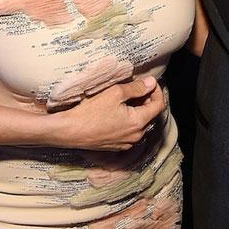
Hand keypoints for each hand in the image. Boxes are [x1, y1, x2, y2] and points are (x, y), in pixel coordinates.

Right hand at [51, 77, 165, 151]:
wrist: (69, 131)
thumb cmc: (90, 112)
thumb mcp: (115, 93)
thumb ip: (136, 88)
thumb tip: (151, 83)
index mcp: (138, 122)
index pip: (158, 105)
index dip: (156, 91)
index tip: (148, 83)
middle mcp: (136, 136)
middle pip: (149, 115)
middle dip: (146, 100)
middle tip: (135, 87)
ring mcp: (126, 143)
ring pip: (139, 124)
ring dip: (136, 110)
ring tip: (124, 99)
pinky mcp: (116, 146)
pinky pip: (128, 132)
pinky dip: (127, 121)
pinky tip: (115, 112)